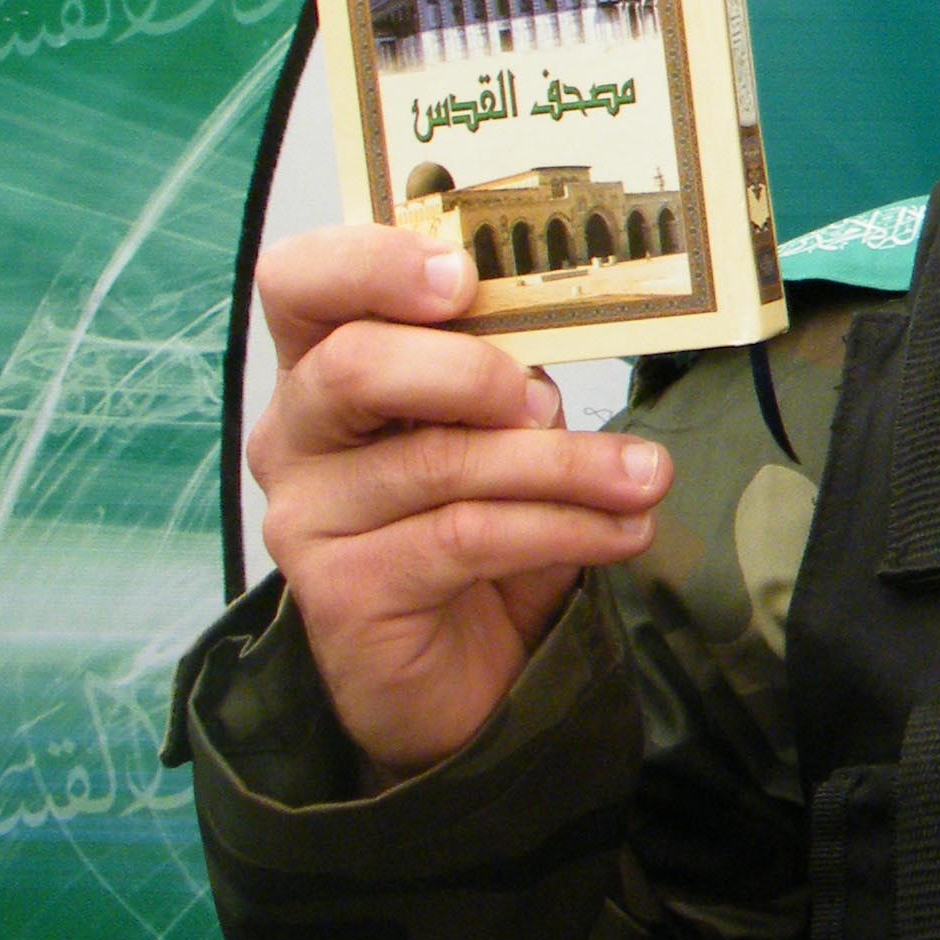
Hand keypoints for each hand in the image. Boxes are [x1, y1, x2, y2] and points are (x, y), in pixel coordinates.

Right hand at [245, 226, 673, 784]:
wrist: (465, 675)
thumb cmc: (480, 530)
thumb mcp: (501, 435)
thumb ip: (505, 382)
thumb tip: (541, 372)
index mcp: (323, 366)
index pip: (301, 282)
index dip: (371, 264)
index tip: (462, 277)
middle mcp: (295, 434)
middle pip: (352, 364)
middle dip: (468, 370)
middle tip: (547, 399)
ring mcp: (307, 516)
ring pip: (436, 461)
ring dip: (562, 464)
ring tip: (644, 476)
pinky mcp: (340, 591)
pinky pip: (463, 537)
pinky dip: (560, 527)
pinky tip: (622, 531)